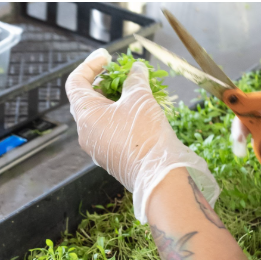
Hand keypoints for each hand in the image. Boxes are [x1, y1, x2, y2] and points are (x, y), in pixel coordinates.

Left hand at [66, 48, 219, 223]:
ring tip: (136, 95)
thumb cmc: (146, 134)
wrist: (159, 175)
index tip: (108, 57)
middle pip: (88, 101)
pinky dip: (121, 120)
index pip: (76, 82)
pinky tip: (140, 117)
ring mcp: (97, 150)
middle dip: (106, 84)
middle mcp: (86, 134)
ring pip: (101, 119)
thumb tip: (135, 70)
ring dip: (115, 103)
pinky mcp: (111, 160)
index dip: (90, 65)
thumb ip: (135, 79)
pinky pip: (110, 133)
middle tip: (124, 75)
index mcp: (86, 116)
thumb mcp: (140, 98)